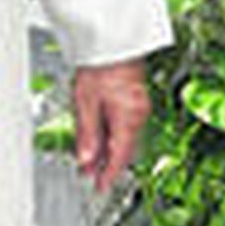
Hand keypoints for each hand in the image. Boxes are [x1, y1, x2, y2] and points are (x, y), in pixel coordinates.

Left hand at [72, 59, 149, 193]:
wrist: (113, 37)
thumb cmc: (101, 63)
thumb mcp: (86, 102)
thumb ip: (87, 134)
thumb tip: (86, 160)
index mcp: (128, 118)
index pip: (119, 157)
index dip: (108, 175)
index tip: (99, 187)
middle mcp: (138, 114)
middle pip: (123, 148)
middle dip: (107, 163)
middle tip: (89, 175)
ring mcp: (139, 104)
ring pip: (124, 136)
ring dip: (109, 148)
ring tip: (90, 157)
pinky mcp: (136, 96)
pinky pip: (126, 123)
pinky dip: (114, 134)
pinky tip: (101, 135)